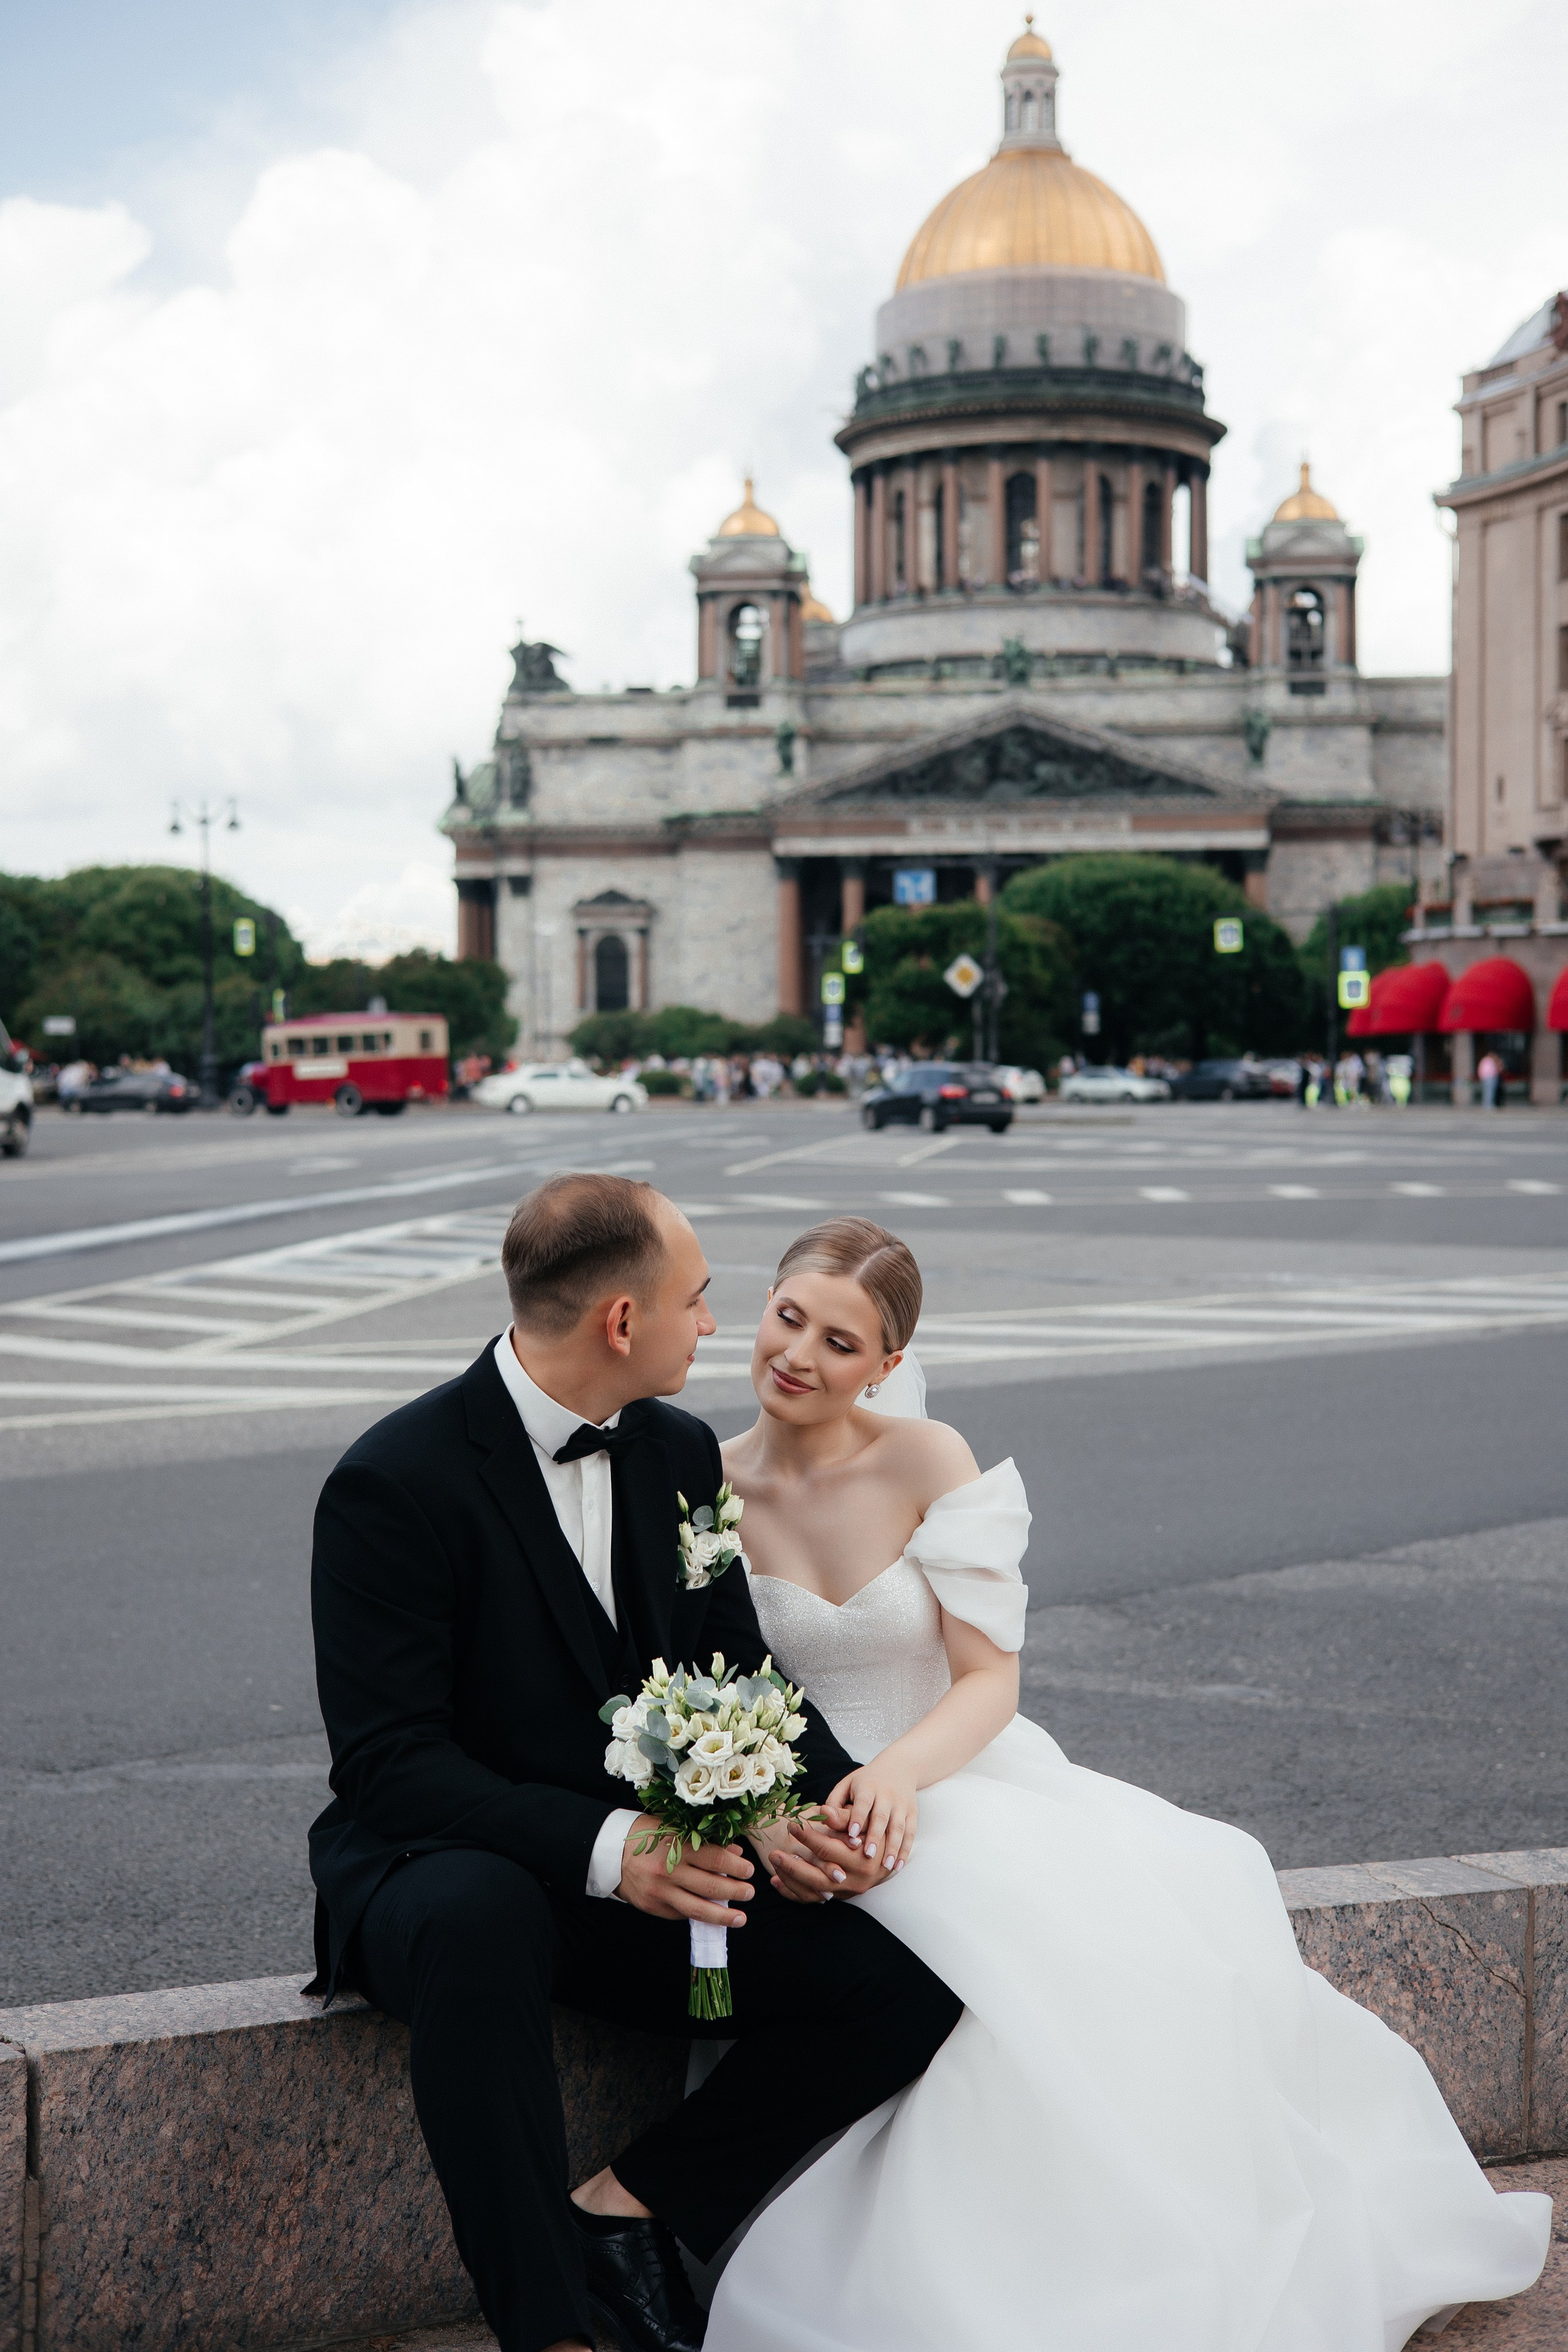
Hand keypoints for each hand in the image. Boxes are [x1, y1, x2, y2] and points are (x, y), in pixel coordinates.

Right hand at [615, 1814, 753, 1927]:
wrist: (611, 1854)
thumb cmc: (648, 1836)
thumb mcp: (675, 1828)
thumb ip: (705, 1840)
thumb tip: (735, 1852)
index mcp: (677, 1846)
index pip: (715, 1858)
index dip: (736, 1866)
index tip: (749, 1870)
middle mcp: (669, 1872)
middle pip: (711, 1886)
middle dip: (736, 1891)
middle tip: (750, 1892)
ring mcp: (661, 1893)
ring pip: (698, 1909)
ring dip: (723, 1916)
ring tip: (740, 1918)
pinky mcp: (654, 1908)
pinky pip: (682, 1914)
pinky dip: (700, 1916)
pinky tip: (713, 1916)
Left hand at [764, 1803, 889, 1903]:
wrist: (888, 1852)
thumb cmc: (873, 1829)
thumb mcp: (862, 1820)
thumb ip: (842, 1817)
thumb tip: (822, 1810)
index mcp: (862, 1861)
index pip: (828, 1851)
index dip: (808, 1838)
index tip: (792, 1826)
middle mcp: (856, 1881)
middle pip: (818, 1879)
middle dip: (793, 1867)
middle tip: (774, 1853)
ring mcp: (847, 1892)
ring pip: (814, 1892)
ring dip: (790, 1881)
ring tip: (772, 1865)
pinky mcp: (840, 1896)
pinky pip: (813, 1899)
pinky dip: (793, 1892)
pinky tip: (776, 1880)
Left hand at [826, 1766, 917, 1870]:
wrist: (899, 1766)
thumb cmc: (866, 1781)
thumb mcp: (848, 1784)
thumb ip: (835, 1801)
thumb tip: (823, 1818)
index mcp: (867, 1786)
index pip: (863, 1802)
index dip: (858, 1817)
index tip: (851, 1834)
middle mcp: (886, 1794)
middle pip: (881, 1817)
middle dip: (875, 1836)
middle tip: (868, 1855)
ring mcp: (901, 1804)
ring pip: (898, 1827)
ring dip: (893, 1847)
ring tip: (885, 1866)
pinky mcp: (912, 1813)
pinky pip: (910, 1833)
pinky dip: (905, 1850)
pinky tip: (898, 1865)